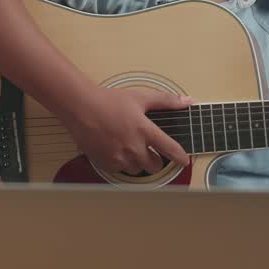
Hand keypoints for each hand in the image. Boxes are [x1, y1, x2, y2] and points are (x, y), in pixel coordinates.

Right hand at [59, 86, 191, 174]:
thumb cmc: (109, 101)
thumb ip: (165, 101)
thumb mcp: (140, 97)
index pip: (170, 149)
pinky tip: (115, 150)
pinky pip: (120, 170)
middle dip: (155, 160)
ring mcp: (119, 157)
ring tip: (129, 149)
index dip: (180, 157)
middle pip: (155, 166)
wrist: (81, 107)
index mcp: (145, 131)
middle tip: (148, 150)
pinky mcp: (106, 163)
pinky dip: (120, 163)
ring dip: (137, 162)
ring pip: (137, 169)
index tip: (183, 160)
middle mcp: (134, 147)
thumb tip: (186, 101)